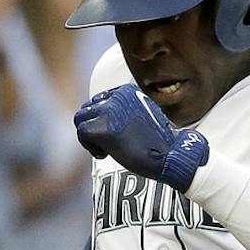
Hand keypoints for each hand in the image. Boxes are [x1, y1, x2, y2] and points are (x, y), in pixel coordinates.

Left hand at [74, 84, 206, 189]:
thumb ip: (125, 111)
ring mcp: (108, 112)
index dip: (102, 119)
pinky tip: (105, 154)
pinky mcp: (101, 130)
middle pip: (87, 109)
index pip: (99, 100)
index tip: (115, 133)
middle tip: (108, 143)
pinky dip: (90, 147)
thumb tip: (103, 117)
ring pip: (80, 119)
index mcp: (127, 91)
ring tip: (105, 148)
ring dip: (89, 136)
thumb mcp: (143, 116)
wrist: (169, 157)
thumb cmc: (158, 143)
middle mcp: (116, 97)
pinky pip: (82, 134)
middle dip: (93, 127)